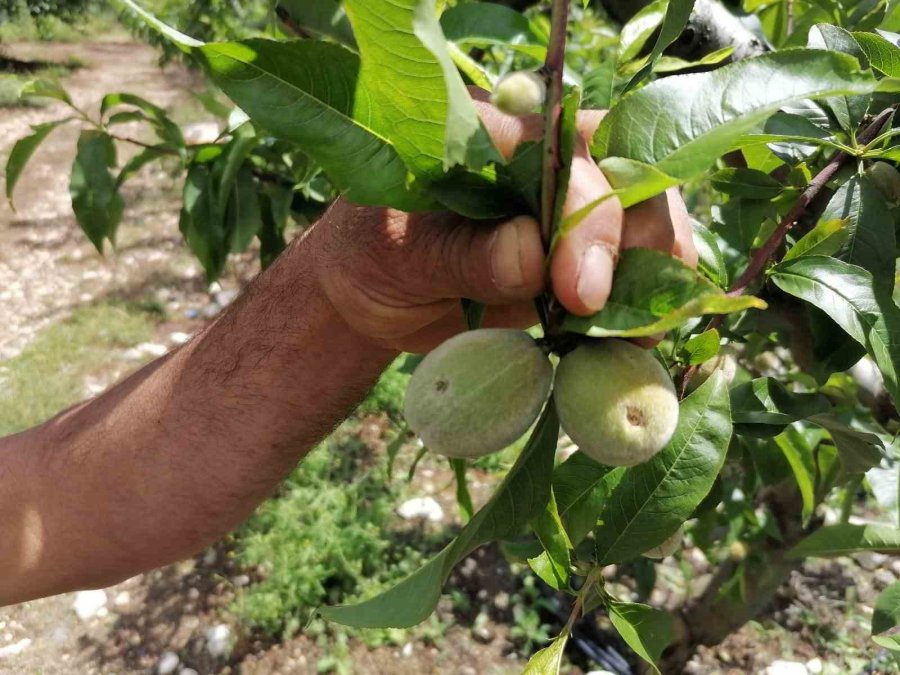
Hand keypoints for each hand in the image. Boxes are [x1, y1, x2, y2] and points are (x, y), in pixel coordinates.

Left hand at [310, 96, 696, 353]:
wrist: (374, 296)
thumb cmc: (371, 258)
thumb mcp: (396, 257)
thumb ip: (460, 253)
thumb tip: (531, 254)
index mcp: (489, 132)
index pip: (561, 149)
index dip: (584, 211)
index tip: (576, 288)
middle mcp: (541, 156)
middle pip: (624, 173)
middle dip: (631, 243)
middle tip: (600, 314)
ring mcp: (566, 204)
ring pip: (645, 215)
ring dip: (653, 274)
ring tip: (634, 336)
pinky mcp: (578, 252)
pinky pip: (631, 266)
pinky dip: (642, 304)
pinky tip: (632, 341)